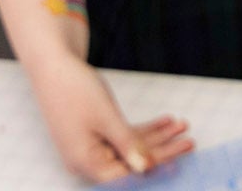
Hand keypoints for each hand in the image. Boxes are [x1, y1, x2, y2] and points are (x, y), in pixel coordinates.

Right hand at [27, 55, 193, 182]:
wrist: (52, 65)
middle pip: (131, 162)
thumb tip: (145, 170)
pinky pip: (122, 137)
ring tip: (182, 126)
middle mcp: (87, 161)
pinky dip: (143, 129)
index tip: (180, 159)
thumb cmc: (74, 89)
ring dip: (157, 137)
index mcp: (86, 163)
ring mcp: (90, 147)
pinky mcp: (93, 135)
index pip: (127, 175)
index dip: (155, 168)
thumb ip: (128, 145)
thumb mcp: (107, 118)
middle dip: (163, 151)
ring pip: (130, 147)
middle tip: (189, 141)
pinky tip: (165, 121)